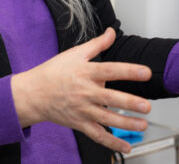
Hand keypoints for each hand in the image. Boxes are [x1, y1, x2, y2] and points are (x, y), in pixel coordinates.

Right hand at [10, 28, 151, 152]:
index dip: (128, 71)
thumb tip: (111, 32)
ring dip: (126, 124)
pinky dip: (112, 143)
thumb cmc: (53, 73)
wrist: (32, 94)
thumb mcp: (75, 54)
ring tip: (143, 125)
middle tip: (146, 106)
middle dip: (130, 103)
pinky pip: (97, 135)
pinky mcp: (79, 123)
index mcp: (86, 72)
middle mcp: (85, 92)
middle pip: (110, 98)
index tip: (145, 72)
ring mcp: (82, 110)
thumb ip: (97, 44)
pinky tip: (126, 146)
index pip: (110, 70)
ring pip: (106, 119)